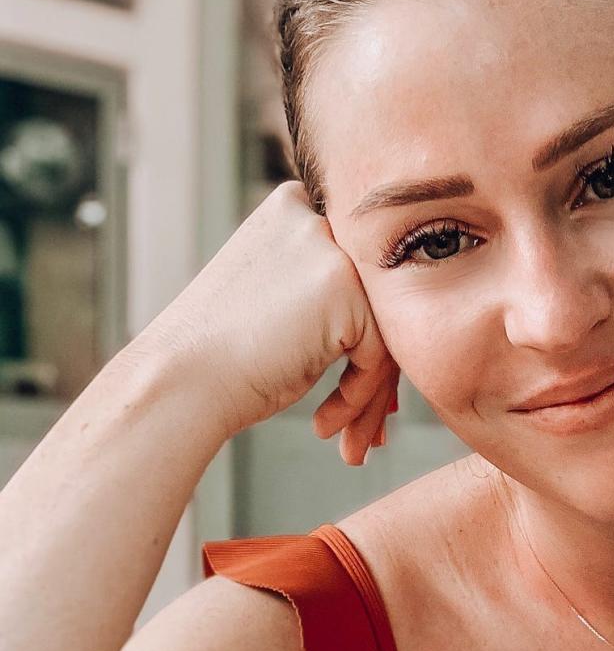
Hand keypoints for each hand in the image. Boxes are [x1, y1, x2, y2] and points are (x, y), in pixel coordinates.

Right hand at [137, 181, 397, 463]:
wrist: (178, 384)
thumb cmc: (221, 356)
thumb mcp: (277, 299)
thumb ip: (330, 292)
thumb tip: (398, 321)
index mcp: (291, 208)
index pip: (359, 274)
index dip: (362, 338)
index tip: (355, 391)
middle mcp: (315, 217)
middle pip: (376, 302)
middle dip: (374, 374)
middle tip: (365, 430)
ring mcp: (331, 249)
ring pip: (385, 330)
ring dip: (369, 394)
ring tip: (349, 442)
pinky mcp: (346, 289)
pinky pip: (380, 354)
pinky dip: (359, 397)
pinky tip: (324, 423)